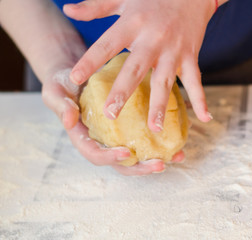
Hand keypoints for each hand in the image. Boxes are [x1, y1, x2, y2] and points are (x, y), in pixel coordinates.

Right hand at [42, 69, 183, 175]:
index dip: (110, 158)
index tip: (127, 153)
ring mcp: (117, 136)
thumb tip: (70, 120)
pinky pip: (146, 137)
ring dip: (158, 158)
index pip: (95, 154)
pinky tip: (181, 135)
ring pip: (138, 154)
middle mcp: (102, 141)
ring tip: (178, 156)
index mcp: (84, 138)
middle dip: (141, 168)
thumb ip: (60, 105)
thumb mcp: (56, 90)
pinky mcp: (130, 127)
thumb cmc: (64, 83)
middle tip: (160, 165)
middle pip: (122, 163)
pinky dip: (162, 139)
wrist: (78, 74)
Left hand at [64, 0, 215, 131]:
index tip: (75, 79)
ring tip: (154, 128)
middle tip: (111, 114)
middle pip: (136, 69)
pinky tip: (205, 118)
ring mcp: (174, 50)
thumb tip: (68, 11)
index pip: (107, 45)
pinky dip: (201, 99)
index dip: (90, 61)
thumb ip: (95, 7)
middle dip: (123, 92)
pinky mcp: (190, 56)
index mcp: (132, 23)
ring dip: (160, 105)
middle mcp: (153, 39)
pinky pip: (195, 80)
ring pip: (165, 81)